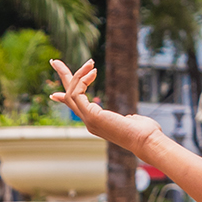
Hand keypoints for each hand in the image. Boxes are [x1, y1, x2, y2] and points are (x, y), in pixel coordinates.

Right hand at [49, 59, 164, 155]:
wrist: (147, 141)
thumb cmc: (146, 132)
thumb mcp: (134, 121)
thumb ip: (129, 118)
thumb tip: (132, 117)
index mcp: (97, 123)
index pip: (76, 109)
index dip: (65, 98)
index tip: (54, 94)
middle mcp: (89, 122)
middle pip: (69, 97)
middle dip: (63, 78)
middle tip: (54, 61)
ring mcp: (88, 120)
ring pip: (71, 92)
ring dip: (79, 74)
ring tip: (91, 62)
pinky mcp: (91, 116)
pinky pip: (77, 93)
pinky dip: (83, 80)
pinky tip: (93, 72)